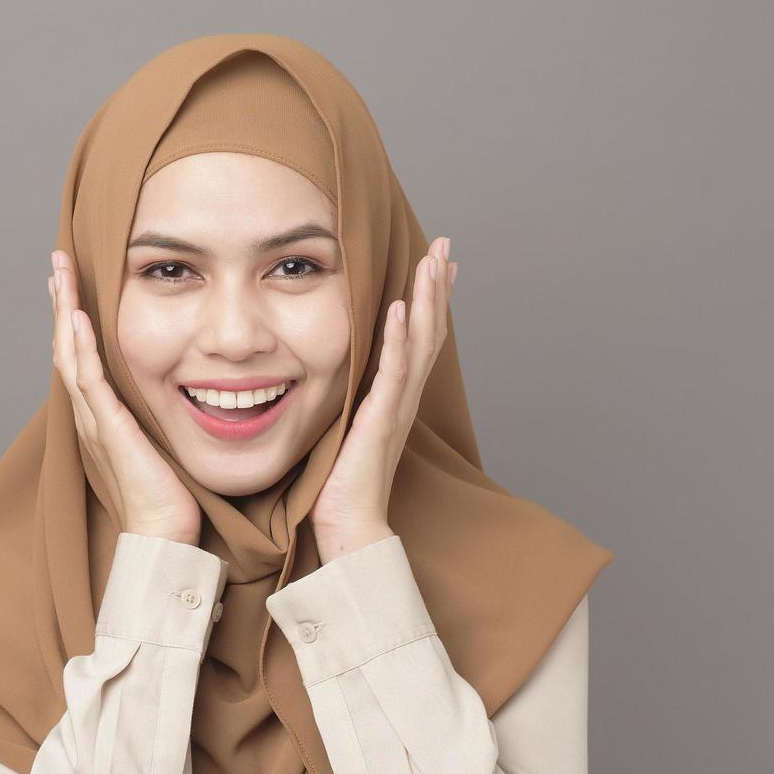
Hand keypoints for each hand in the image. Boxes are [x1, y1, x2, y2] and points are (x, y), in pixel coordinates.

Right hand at [50, 249, 199, 545]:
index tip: (74, 286)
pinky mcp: (109, 430)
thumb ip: (160, 418)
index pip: (82, 357)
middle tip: (57, 264)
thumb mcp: (162, 444)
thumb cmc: (168, 500)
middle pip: (67, 347)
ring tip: (60, 274)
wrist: (160, 536)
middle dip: (62, 303)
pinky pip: (90, 381)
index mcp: (102, 417)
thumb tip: (186, 392)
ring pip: (70, 355)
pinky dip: (82, 348)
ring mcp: (96, 421)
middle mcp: (91, 415)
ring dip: (65, 311)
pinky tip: (79, 318)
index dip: (74, 320)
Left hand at [309, 236, 457, 563]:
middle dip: (437, 287)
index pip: (416, 340)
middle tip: (447, 247)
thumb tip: (326, 380)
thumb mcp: (342, 430)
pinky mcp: (381, 419)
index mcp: (393, 398)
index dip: (428, 302)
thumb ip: (343, 401)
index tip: (436, 267)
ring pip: (419, 342)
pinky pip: (393, 371)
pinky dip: (397, 338)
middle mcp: (402, 397)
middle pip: (428, 331)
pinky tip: (399, 307)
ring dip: (427, 299)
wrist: (349, 526)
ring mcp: (396, 407)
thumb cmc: (339, 487)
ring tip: (434, 261)